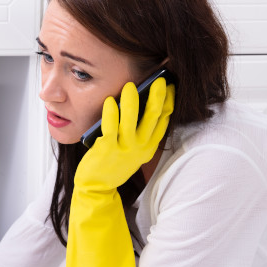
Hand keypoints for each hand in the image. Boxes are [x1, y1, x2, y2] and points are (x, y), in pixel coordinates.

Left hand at [77, 77, 173, 191]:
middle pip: (153, 117)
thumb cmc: (113, 164)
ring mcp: (125, 148)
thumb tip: (138, 103)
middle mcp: (140, 148)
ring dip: (132, 100)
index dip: (168, 101)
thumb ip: (138, 133)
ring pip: (132, 119)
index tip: (170, 86)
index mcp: (149, 147)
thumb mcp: (132, 151)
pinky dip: (111, 111)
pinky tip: (110, 100)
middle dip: (157, 96)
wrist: (96, 186)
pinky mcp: (108, 148)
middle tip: (158, 79)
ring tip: (130, 86)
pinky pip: (111, 126)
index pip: (164, 121)